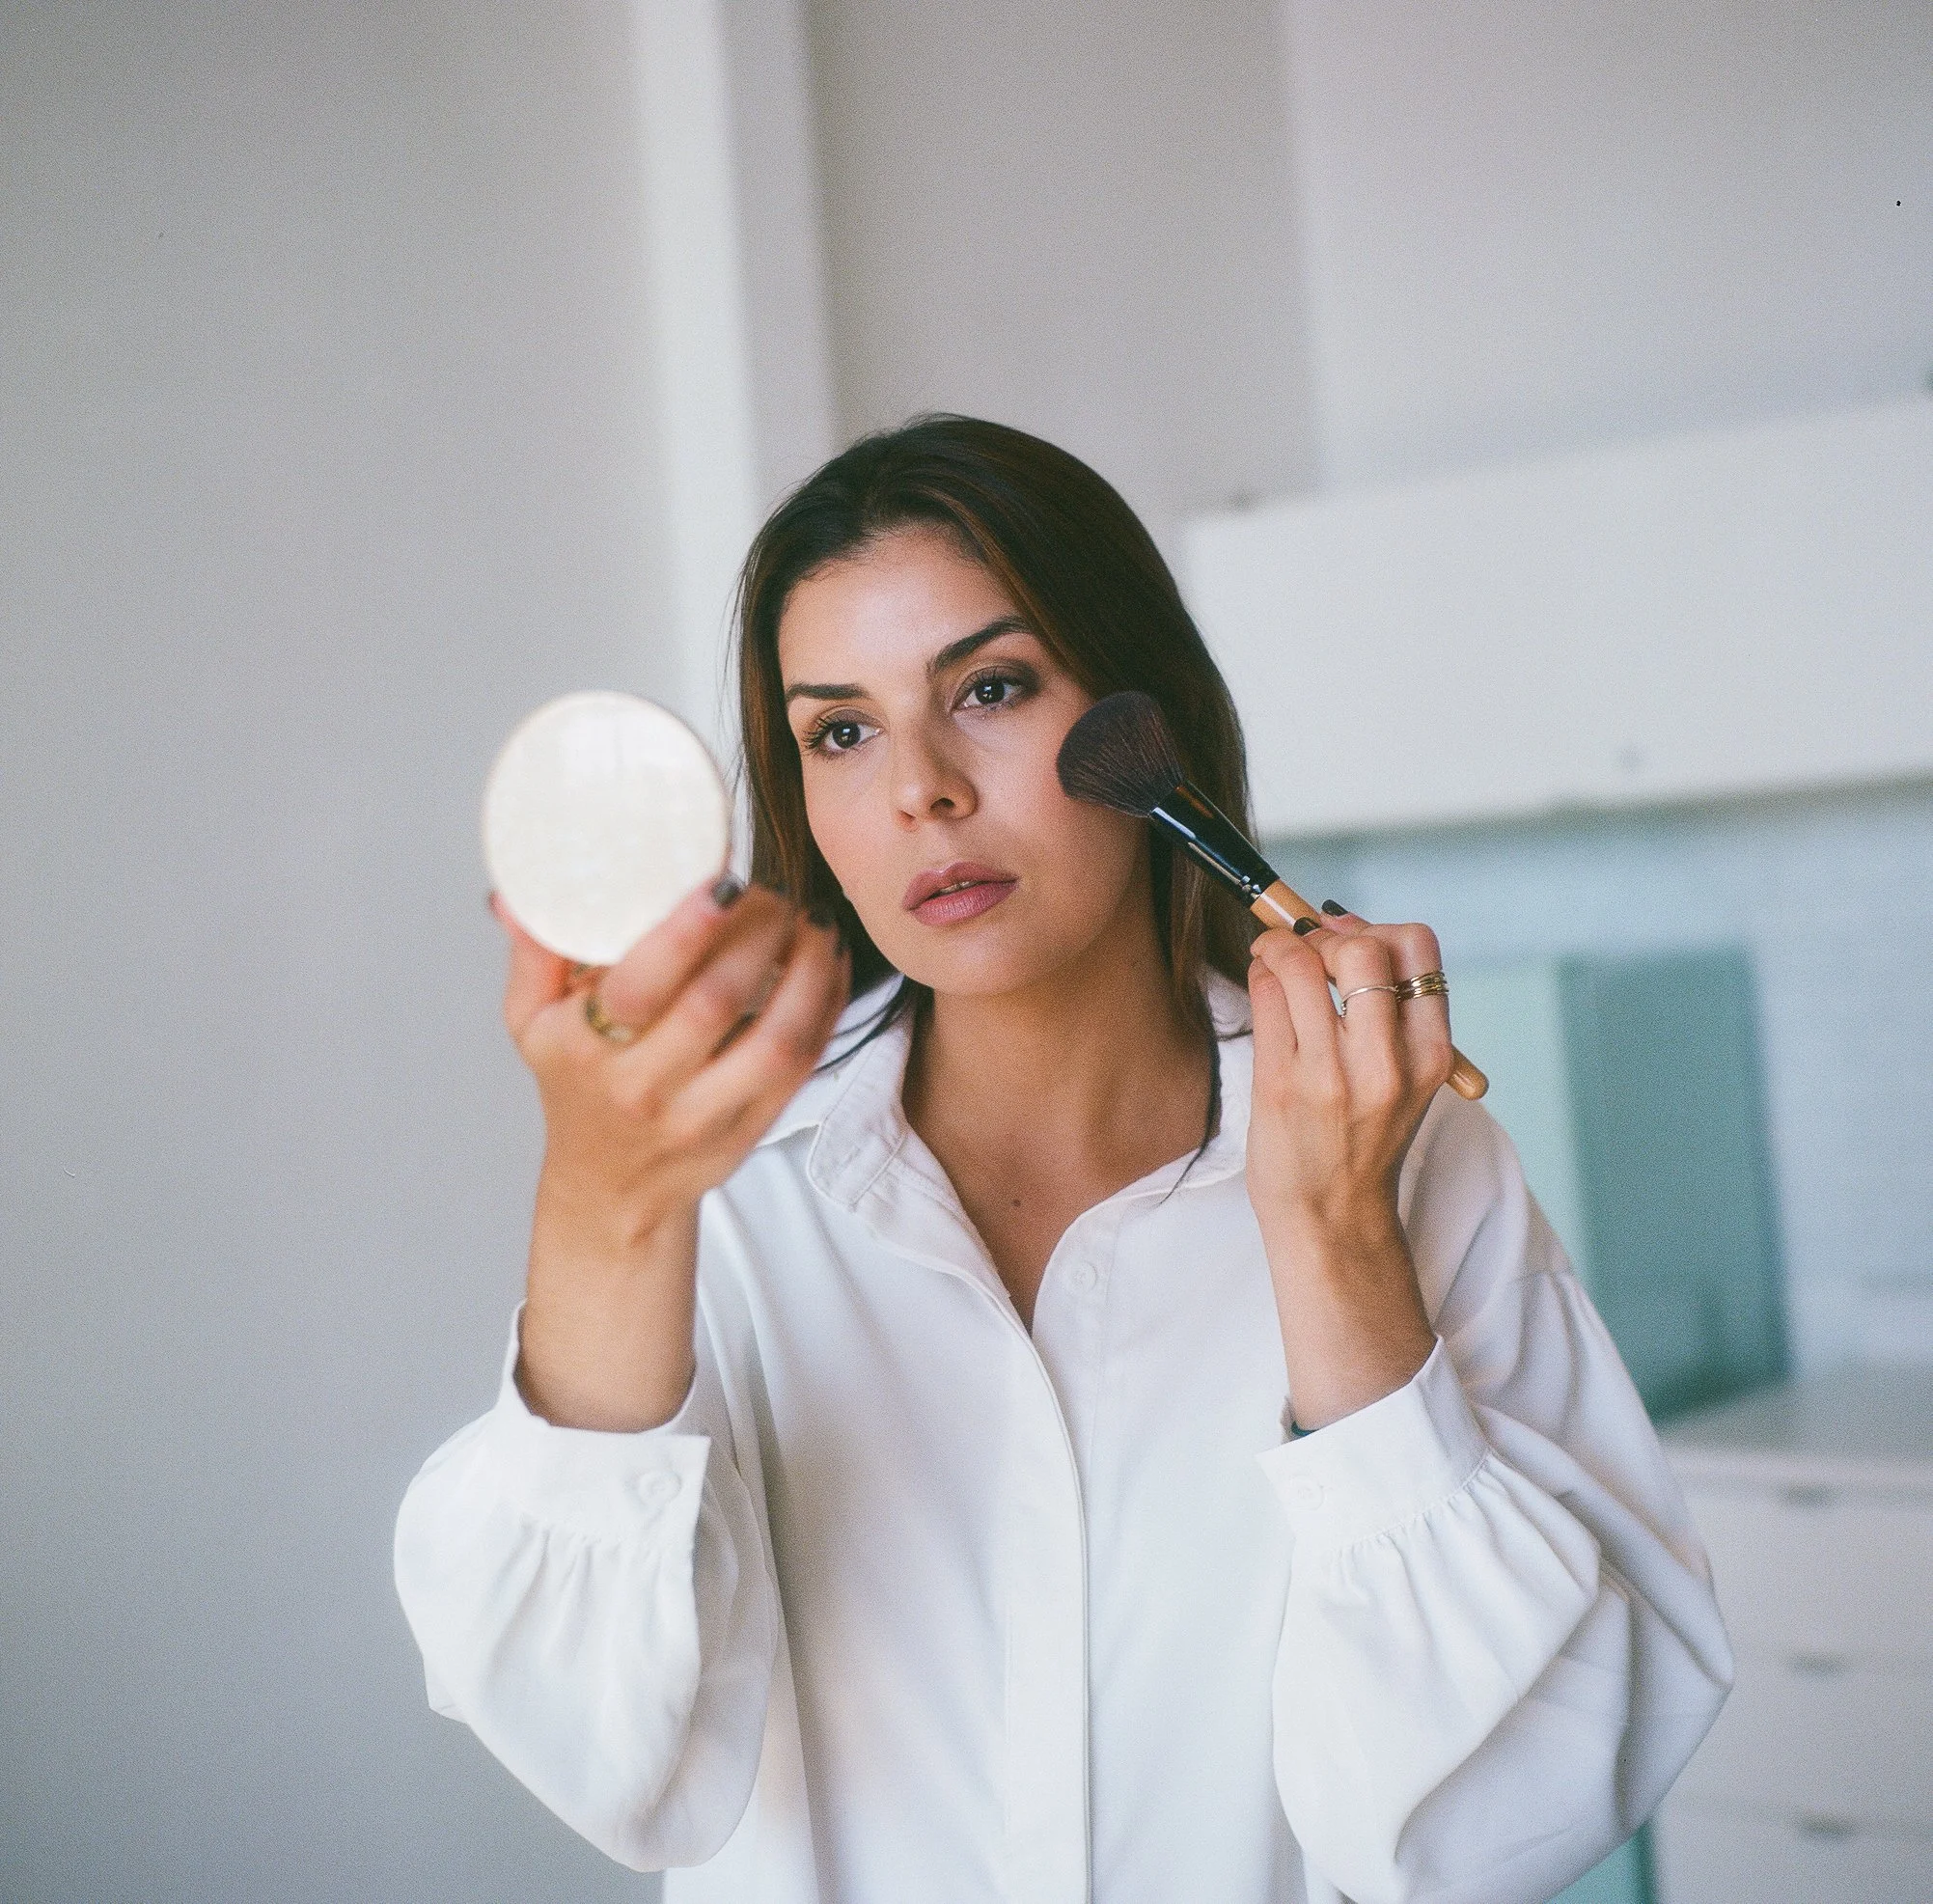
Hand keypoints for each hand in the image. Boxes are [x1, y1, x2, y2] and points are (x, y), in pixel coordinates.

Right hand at [493, 879, 848, 1428]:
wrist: (611, 1188)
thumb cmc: (575, 1085)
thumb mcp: (532, 1022)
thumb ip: (533, 953)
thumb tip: (518, 890)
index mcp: (586, 1049)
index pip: (640, 986)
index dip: (687, 931)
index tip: (722, 881)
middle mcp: (644, 1088)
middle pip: (715, 1002)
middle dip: (757, 936)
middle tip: (774, 892)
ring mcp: (704, 1115)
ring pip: (775, 1040)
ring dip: (807, 973)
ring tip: (814, 923)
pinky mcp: (752, 1128)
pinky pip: (802, 1065)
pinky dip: (825, 1008)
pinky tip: (829, 963)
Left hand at [1244, 906, 1451, 1426]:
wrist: (1332, 1217)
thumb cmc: (1361, 1136)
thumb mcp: (1400, 1074)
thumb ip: (1385, 1007)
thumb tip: (1340, 922)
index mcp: (1429, 1055)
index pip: (1418, 950)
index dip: (1377, 928)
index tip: (1348, 940)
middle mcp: (1386, 1063)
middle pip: (1363, 948)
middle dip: (1327, 935)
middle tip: (1309, 952)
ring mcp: (1331, 1075)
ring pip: (1302, 964)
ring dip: (1281, 946)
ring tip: (1275, 959)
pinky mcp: (1280, 1085)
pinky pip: (1264, 996)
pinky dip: (1259, 973)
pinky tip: (1261, 983)